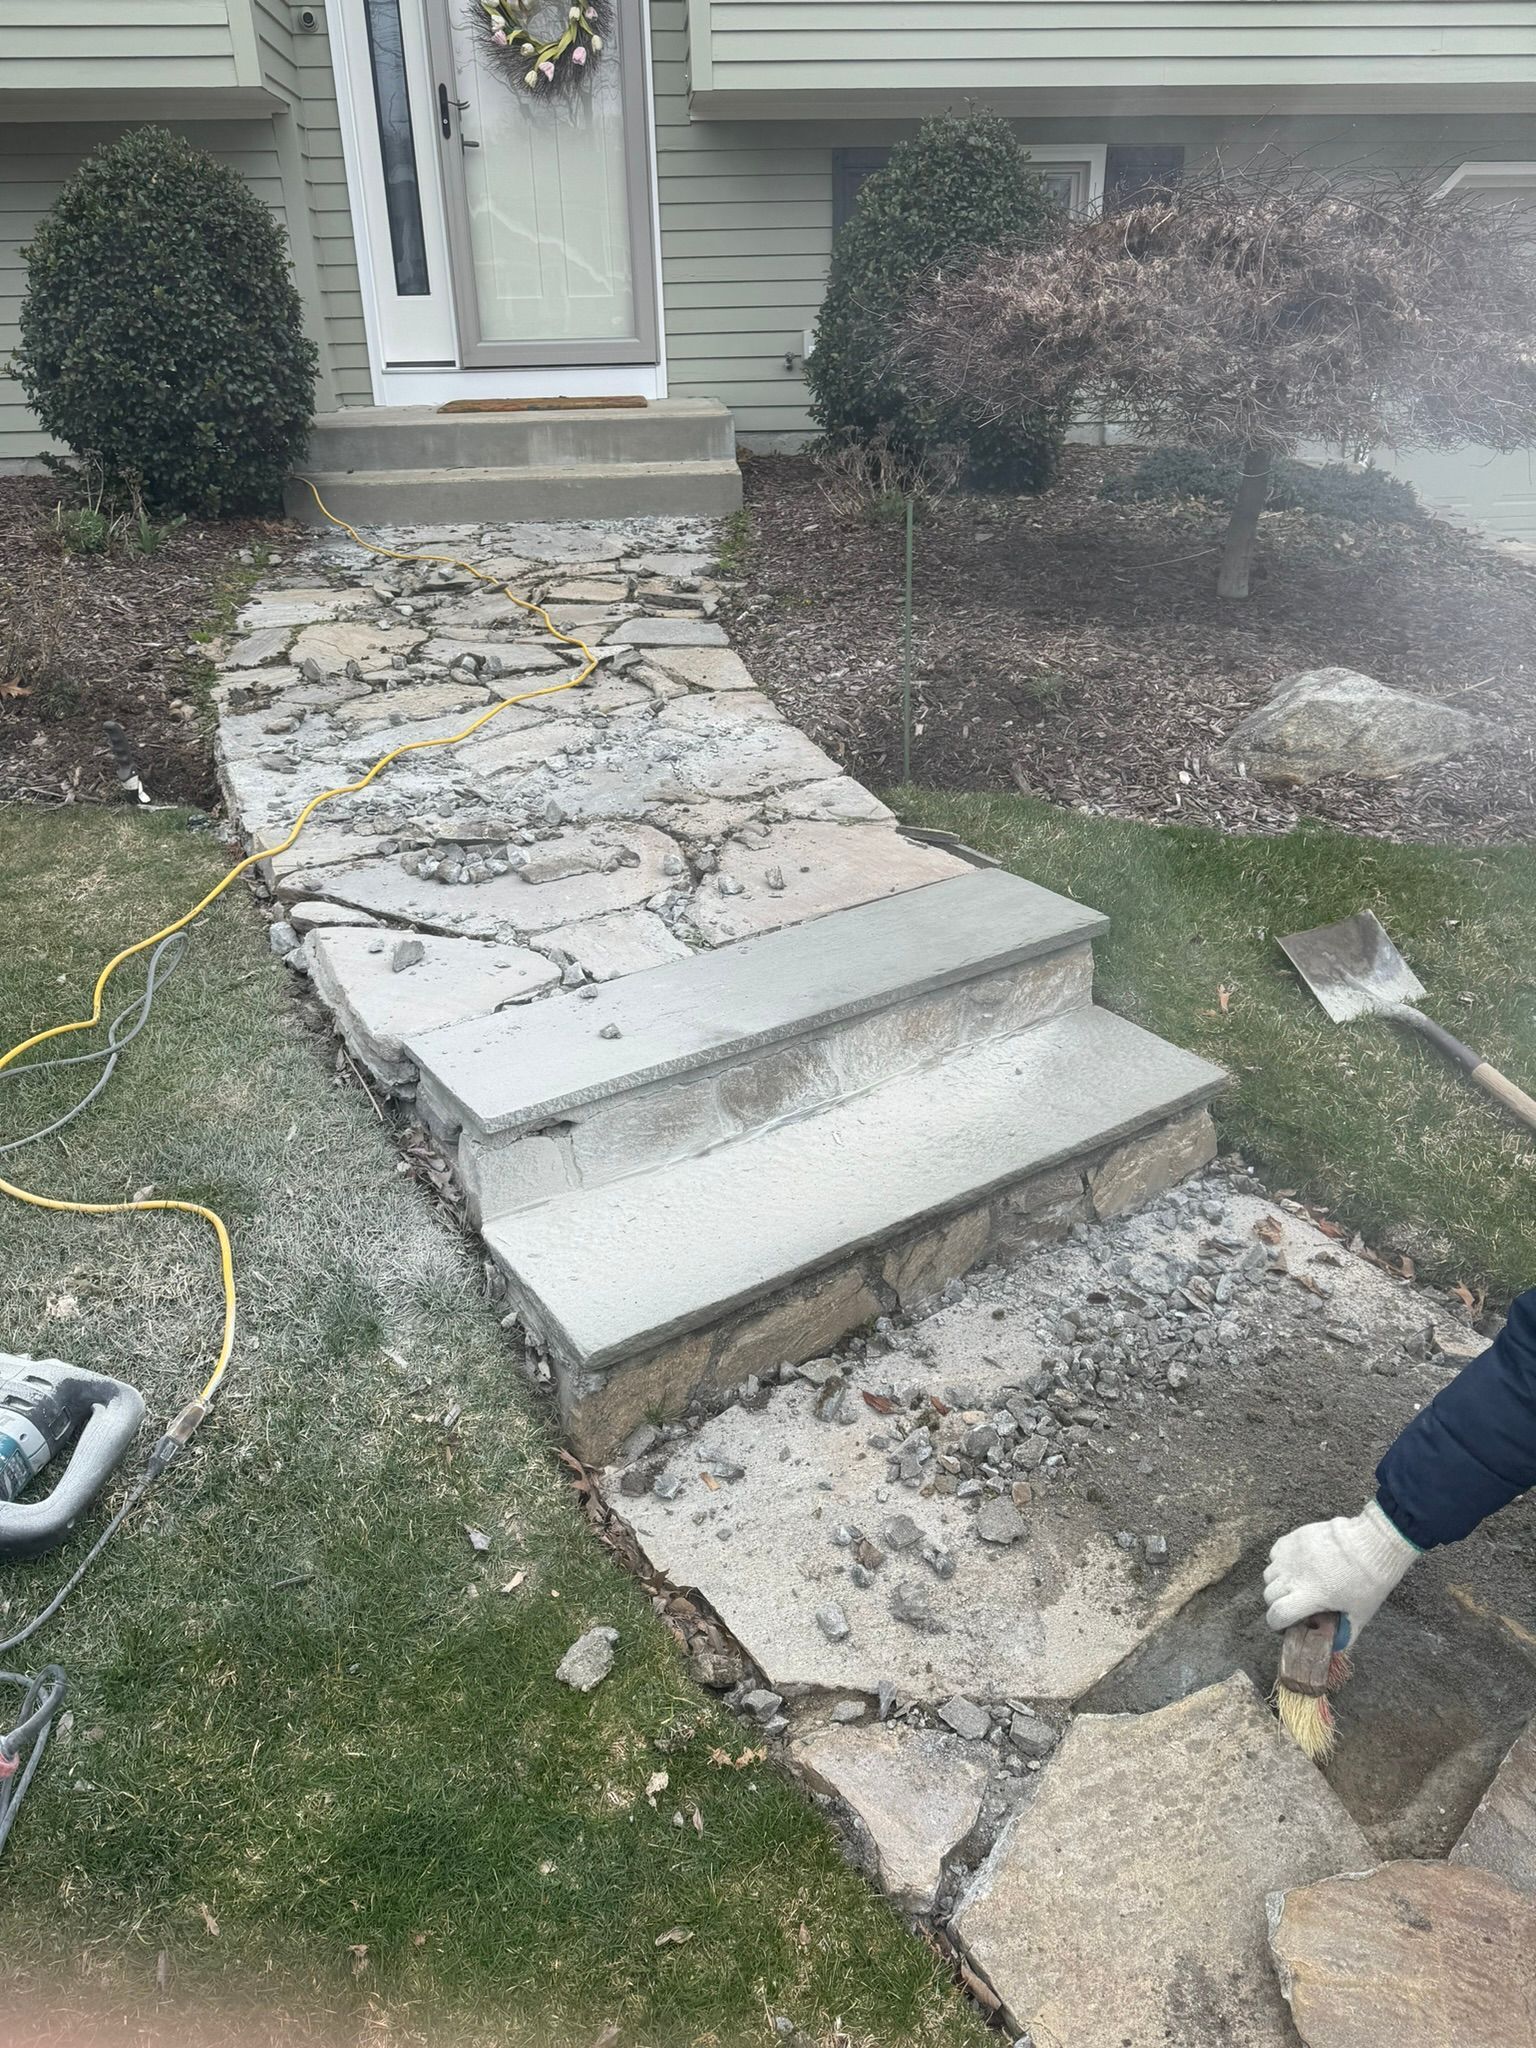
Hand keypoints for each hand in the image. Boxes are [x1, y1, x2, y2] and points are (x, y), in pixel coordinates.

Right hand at [1264, 1501, 1419, 1645]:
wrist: (1372, 1543)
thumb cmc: (1369, 1581)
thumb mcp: (1360, 1614)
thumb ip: (1346, 1634)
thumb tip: (1336, 1646)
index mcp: (1308, 1596)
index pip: (1276, 1615)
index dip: (1277, 1624)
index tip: (1284, 1625)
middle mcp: (1293, 1575)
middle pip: (1269, 1595)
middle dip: (1278, 1604)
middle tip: (1294, 1605)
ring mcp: (1291, 1555)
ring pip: (1269, 1574)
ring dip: (1278, 1583)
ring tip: (1294, 1584)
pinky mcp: (1294, 1538)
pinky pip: (1275, 1554)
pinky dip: (1280, 1562)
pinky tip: (1296, 1565)